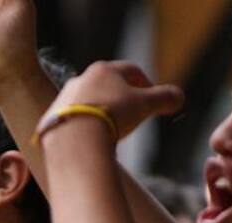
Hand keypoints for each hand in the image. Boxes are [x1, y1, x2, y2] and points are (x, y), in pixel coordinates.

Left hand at [44, 60, 183, 142]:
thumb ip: (165, 99)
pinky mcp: (51, 120)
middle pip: (107, 87)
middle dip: (122, 100)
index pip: (131, 71)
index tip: (152, 99)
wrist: (73, 138)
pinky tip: (92, 143)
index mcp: (103, 70)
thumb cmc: (111, 116)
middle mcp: (80, 79)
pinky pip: (73, 123)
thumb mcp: (145, 105)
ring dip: (101, 115)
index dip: (146, 84)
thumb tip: (180, 98)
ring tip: (112, 134)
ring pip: (88, 105)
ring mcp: (63, 99)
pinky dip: (84, 130)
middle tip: (133, 116)